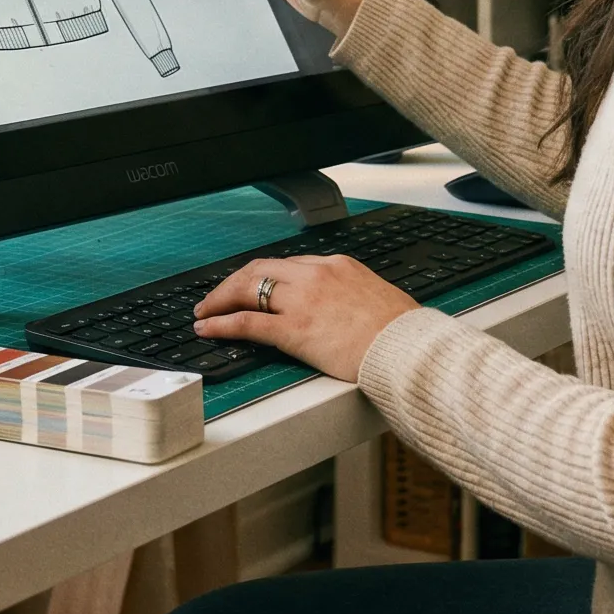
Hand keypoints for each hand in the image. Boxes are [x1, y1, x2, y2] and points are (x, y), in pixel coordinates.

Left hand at [192, 255, 418, 382]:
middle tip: (217, 297)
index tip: (252, 285)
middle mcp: (316, 275)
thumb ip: (353, 296)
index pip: (288, 264)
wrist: (408, 349)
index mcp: (338, 266)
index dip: (263, 276)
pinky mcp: (294, 330)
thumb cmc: (402, 333)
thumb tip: (347, 309)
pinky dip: (221, 324)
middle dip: (233, 282)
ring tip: (205, 312)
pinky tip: (208, 329)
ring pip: (246, 289)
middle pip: (260, 269)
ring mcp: (303, 301)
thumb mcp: (378, 298)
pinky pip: (246, 322)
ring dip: (219, 299)